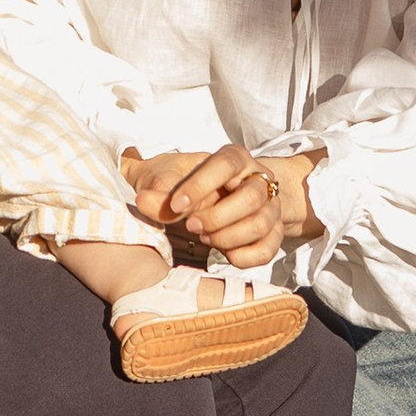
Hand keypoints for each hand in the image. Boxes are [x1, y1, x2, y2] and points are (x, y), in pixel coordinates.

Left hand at [122, 142, 290, 271]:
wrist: (207, 200)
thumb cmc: (185, 184)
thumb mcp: (167, 182)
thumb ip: (157, 194)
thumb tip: (143, 201)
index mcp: (235, 158)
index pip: (225, 165)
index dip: (201, 186)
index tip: (176, 206)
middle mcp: (258, 179)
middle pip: (251, 198)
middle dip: (217, 217)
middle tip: (191, 226)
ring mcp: (269, 207)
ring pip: (260, 224)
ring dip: (228, 238)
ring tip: (204, 237)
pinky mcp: (272, 233)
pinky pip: (266, 250)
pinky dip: (243, 257)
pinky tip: (223, 254)